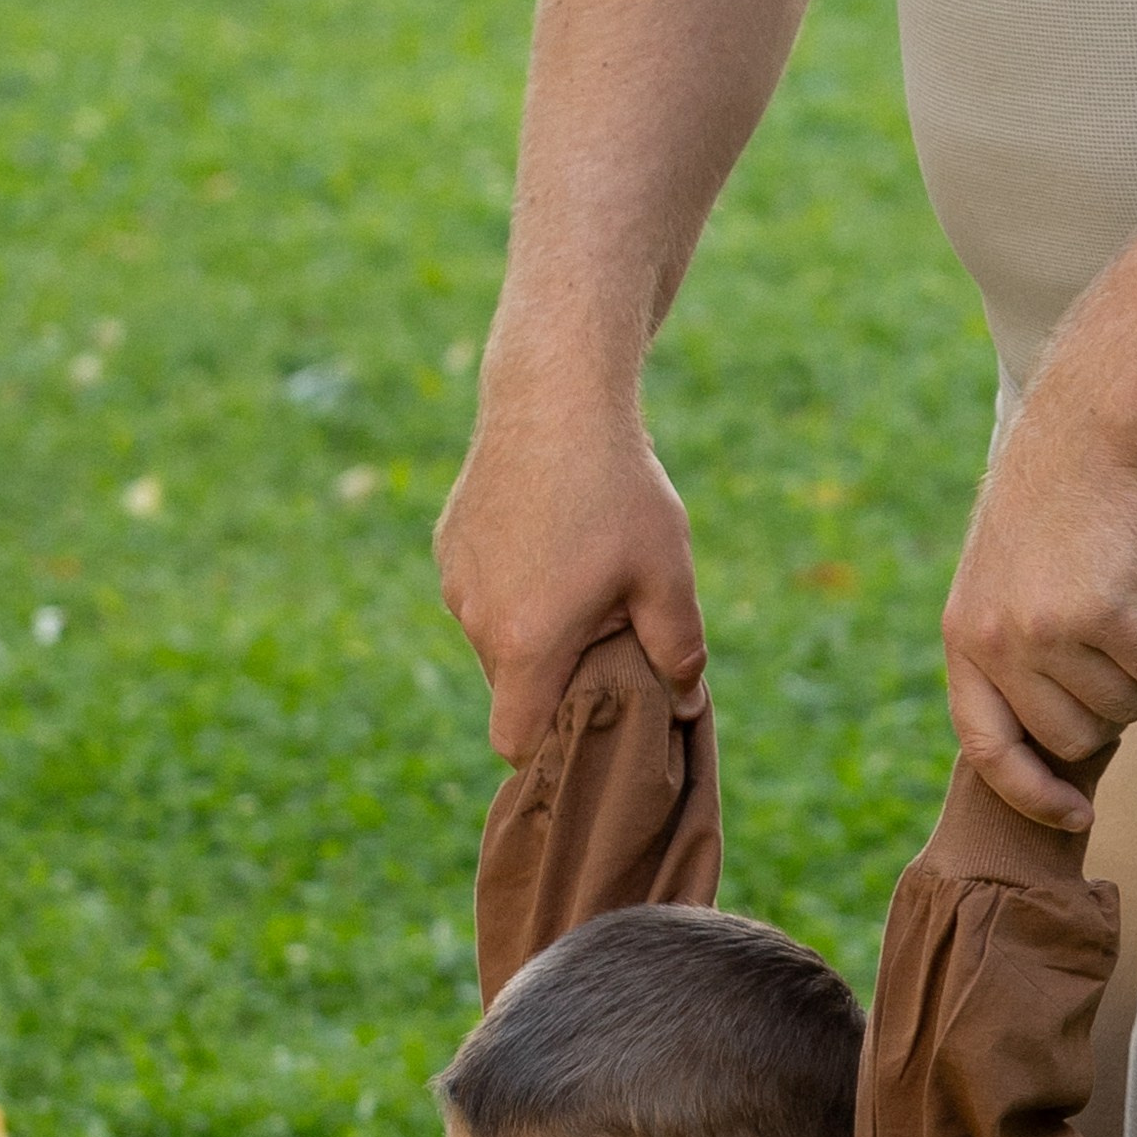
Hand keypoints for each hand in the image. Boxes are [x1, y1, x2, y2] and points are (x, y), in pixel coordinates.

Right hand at [436, 377, 708, 763]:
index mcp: (528, 644)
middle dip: (554, 676)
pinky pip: (480, 590)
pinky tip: (548, 535)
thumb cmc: (618, 488)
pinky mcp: (448, 545)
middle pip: (511, 688)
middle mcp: (478, 621)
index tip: (586, 720)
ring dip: (533, 628)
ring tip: (577, 572)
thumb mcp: (667, 573)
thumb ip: (679, 649)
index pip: (514, 740)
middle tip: (606, 628)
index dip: (548, 745)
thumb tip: (688, 701)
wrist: (555, 391)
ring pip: (494, 638)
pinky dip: (512, 585)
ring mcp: (456, 582)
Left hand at [943, 411, 1136, 828]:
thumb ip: (1017, 651)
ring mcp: (1045, 634)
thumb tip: (1060, 739)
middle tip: (1133, 642)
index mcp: (964, 638)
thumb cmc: (1062, 500)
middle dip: (1116, 705)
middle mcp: (996, 643)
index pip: (989, 748)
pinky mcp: (1101, 618)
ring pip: (1124, 705)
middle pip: (1075, 736)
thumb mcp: (1008, 577)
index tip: (1074, 816)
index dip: (1032, 792)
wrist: (1094, 425)